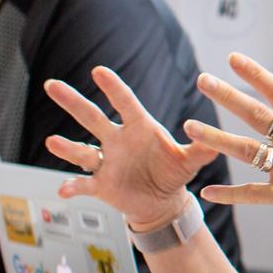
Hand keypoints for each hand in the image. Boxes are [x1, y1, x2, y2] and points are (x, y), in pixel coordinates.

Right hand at [44, 67, 217, 223]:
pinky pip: (84, 183)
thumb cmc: (173, 173)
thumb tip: (219, 141)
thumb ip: (201, 150)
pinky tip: (64, 190)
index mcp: (139, 127)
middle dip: (73, 101)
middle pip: (92, 117)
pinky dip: (73, 186)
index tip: (99, 71)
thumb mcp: (189, 161)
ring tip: (52, 142)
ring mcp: (106, 161)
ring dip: (67, 147)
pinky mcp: (101, 184)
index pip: (125, 103)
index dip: (113, 88)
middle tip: (52, 85)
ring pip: (82, 150)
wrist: (162, 201)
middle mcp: (117, 140)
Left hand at [184, 53, 272, 233]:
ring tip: (190, 128)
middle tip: (203, 80)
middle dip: (227, 95)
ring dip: (215, 138)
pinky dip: (229, 195)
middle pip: (255, 114)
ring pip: (246, 150)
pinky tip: (208, 193)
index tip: (233, 59)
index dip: (254, 74)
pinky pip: (252, 194)